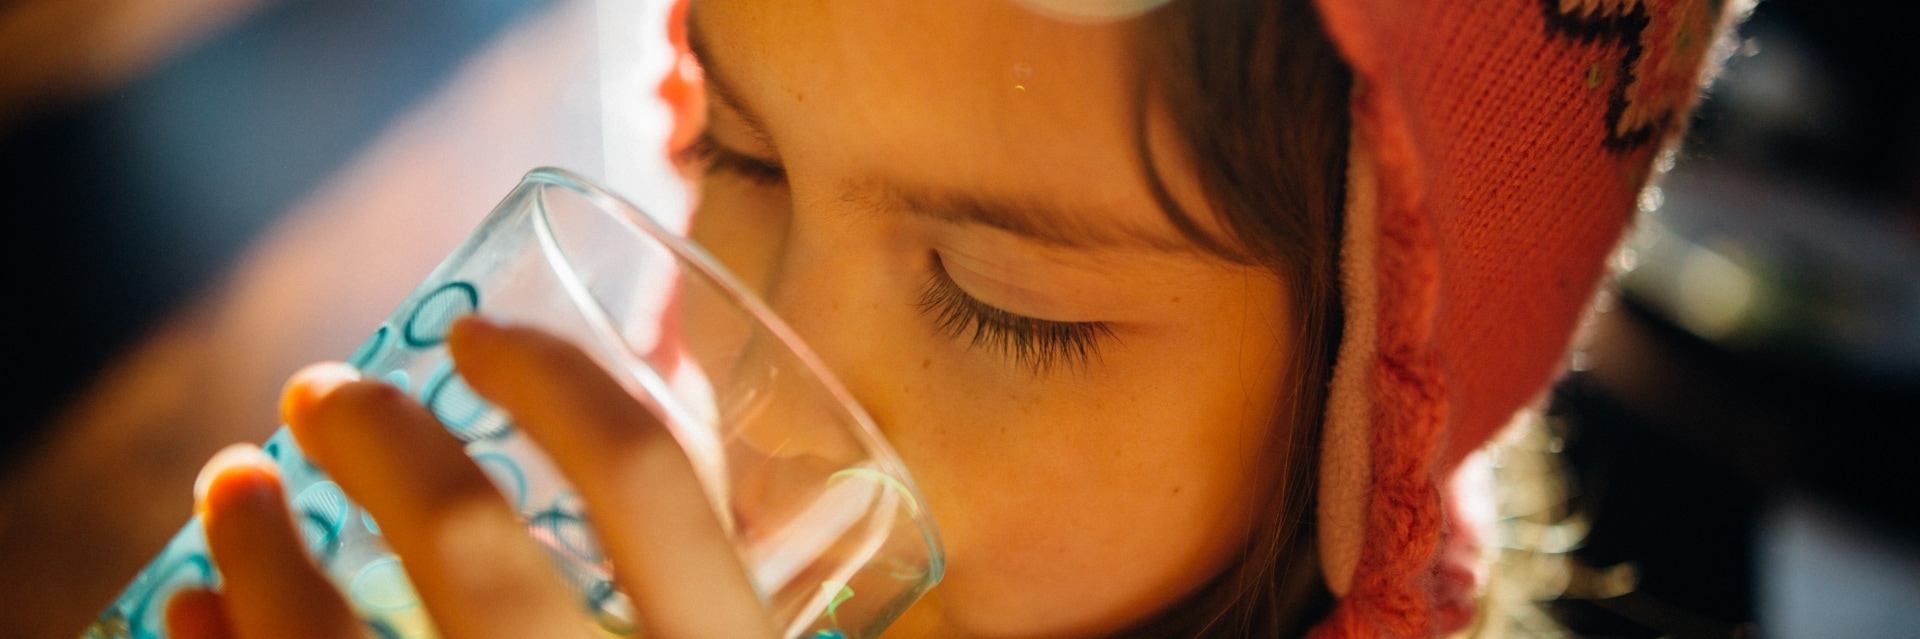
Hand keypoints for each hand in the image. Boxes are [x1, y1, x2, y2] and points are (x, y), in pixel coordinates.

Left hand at [166, 317, 778, 638]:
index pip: (651, 480)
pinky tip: (192, 613)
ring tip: (229, 484)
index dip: (557, 380)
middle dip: (379, 435)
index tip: (481, 340)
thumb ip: (707, 601)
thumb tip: (660, 440)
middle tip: (323, 392)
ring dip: (258, 543)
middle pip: (470, 539)